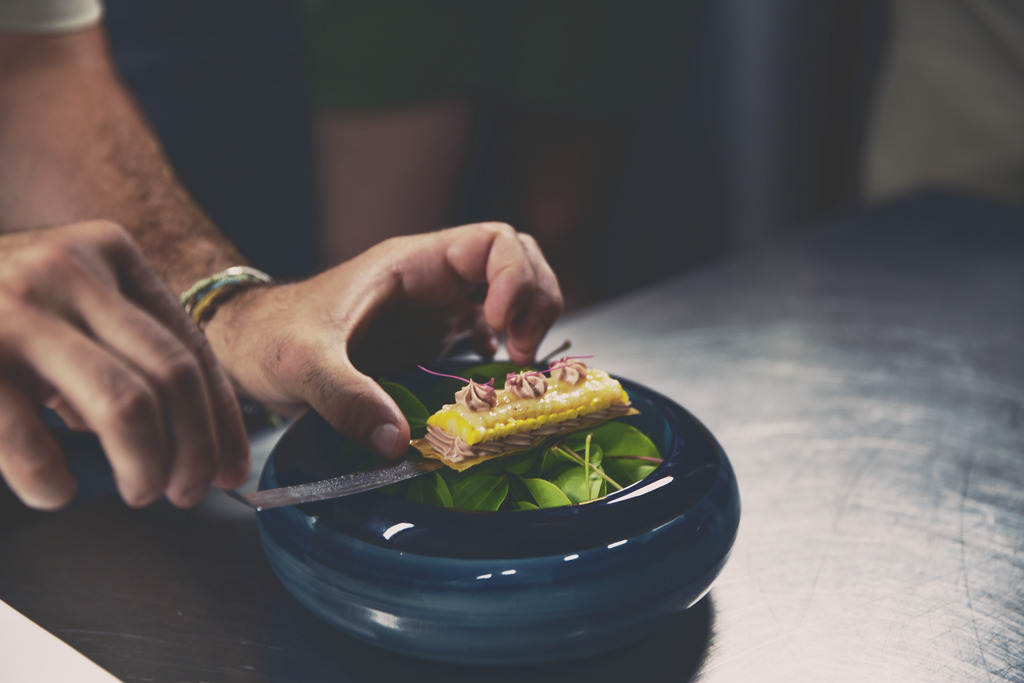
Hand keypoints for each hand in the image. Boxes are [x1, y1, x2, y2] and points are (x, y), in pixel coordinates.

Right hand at [0, 222, 248, 509]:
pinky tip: (57, 491)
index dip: (222, 417)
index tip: (230, 467)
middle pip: (171, 376)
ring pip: (125, 405)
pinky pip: (27, 436)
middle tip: (188, 490)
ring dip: (146, 464)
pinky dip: (53, 479)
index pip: (190, 346)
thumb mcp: (68, 296)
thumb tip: (202, 434)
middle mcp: (68, 269)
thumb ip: (126, 343)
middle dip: (195, 448)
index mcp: (108, 252)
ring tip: (142, 491)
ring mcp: (14, 307)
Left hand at [205, 222, 562, 458]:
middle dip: (534, 301)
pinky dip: (508, 351)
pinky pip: (492, 332)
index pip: (495, 242)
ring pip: (513, 295)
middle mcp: (434, 281)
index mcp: (413, 265)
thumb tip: (397, 444)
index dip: (514, 277)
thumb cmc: (270, 337)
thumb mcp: (302, 363)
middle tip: (521, 353)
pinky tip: (495, 383)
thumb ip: (345, 398)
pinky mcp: (433, 340)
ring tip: (516, 367)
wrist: (248, 349)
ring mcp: (438, 309)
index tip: (498, 326)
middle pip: (519, 264)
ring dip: (529, 325)